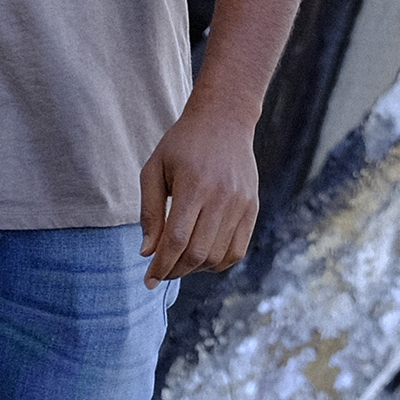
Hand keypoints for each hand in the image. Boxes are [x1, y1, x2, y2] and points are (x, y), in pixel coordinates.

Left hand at [138, 99, 260, 285]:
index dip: (160, 266)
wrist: (225, 119)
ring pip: (217, 256)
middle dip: (174, 271)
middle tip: (161, 271)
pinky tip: (203, 258)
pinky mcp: (252, 207)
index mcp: (194, 185)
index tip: (148, 280)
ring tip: (180, 262)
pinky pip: (237, 250)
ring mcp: (241, 203)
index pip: (176, 240)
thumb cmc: (183, 144)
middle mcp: (221, 196)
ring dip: (195, 268)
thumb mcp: (155, 168)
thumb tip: (147, 253)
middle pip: (197, 253)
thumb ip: (149, 211)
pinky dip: (218, 263)